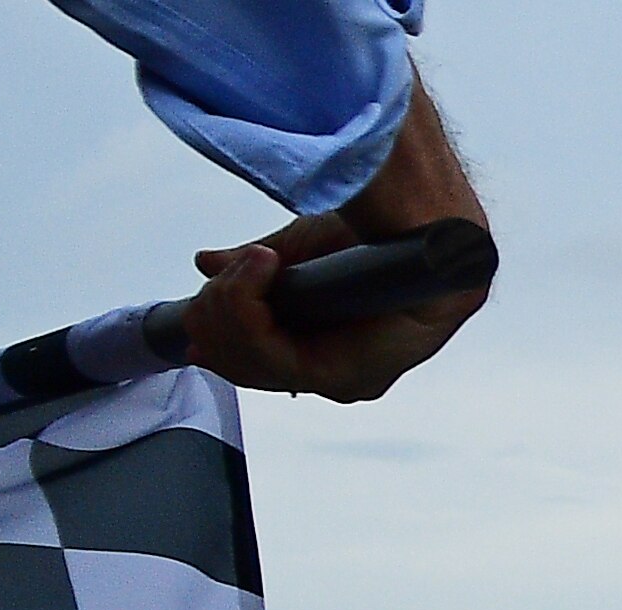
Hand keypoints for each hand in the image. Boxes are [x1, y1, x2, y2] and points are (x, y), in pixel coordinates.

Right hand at [182, 64, 486, 403]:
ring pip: (256, 363)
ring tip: (255, 261)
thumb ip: (252, 272)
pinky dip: (252, 308)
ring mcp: (348, 380)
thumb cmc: (381, 228)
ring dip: (234, 306)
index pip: (256, 367)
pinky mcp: (354, 375)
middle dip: (219, 317)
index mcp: (331, 353)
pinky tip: (264, 267)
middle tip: (222, 274)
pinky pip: (278, 358)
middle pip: (247, 368)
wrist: (429, 218)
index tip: (191, 321)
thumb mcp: (299, 250)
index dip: (219, 343)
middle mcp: (341, 376)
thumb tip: (207, 265)